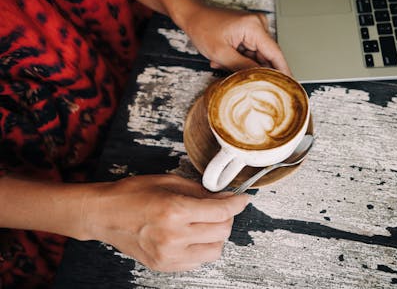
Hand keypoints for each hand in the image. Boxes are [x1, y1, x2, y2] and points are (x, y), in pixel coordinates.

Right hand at [85, 174, 248, 271]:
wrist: (103, 215)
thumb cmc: (132, 194)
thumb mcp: (169, 182)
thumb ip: (200, 191)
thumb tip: (224, 197)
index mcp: (175, 211)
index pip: (221, 211)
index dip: (237, 203)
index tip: (243, 199)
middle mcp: (174, 237)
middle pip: (222, 232)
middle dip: (227, 217)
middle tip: (221, 208)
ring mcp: (168, 255)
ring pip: (214, 250)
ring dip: (217, 235)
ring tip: (205, 223)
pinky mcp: (164, 265)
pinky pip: (198, 261)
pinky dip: (202, 248)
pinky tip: (193, 235)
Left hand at [184, 4, 291, 75]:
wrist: (193, 15)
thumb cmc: (203, 27)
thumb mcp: (221, 54)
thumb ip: (243, 68)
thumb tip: (260, 80)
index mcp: (254, 27)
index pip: (275, 54)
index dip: (284, 72)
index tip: (290, 86)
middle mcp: (258, 25)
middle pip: (267, 56)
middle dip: (254, 69)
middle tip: (243, 80)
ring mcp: (255, 28)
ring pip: (257, 56)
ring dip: (243, 64)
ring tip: (225, 63)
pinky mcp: (250, 32)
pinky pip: (251, 52)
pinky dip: (240, 59)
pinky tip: (226, 59)